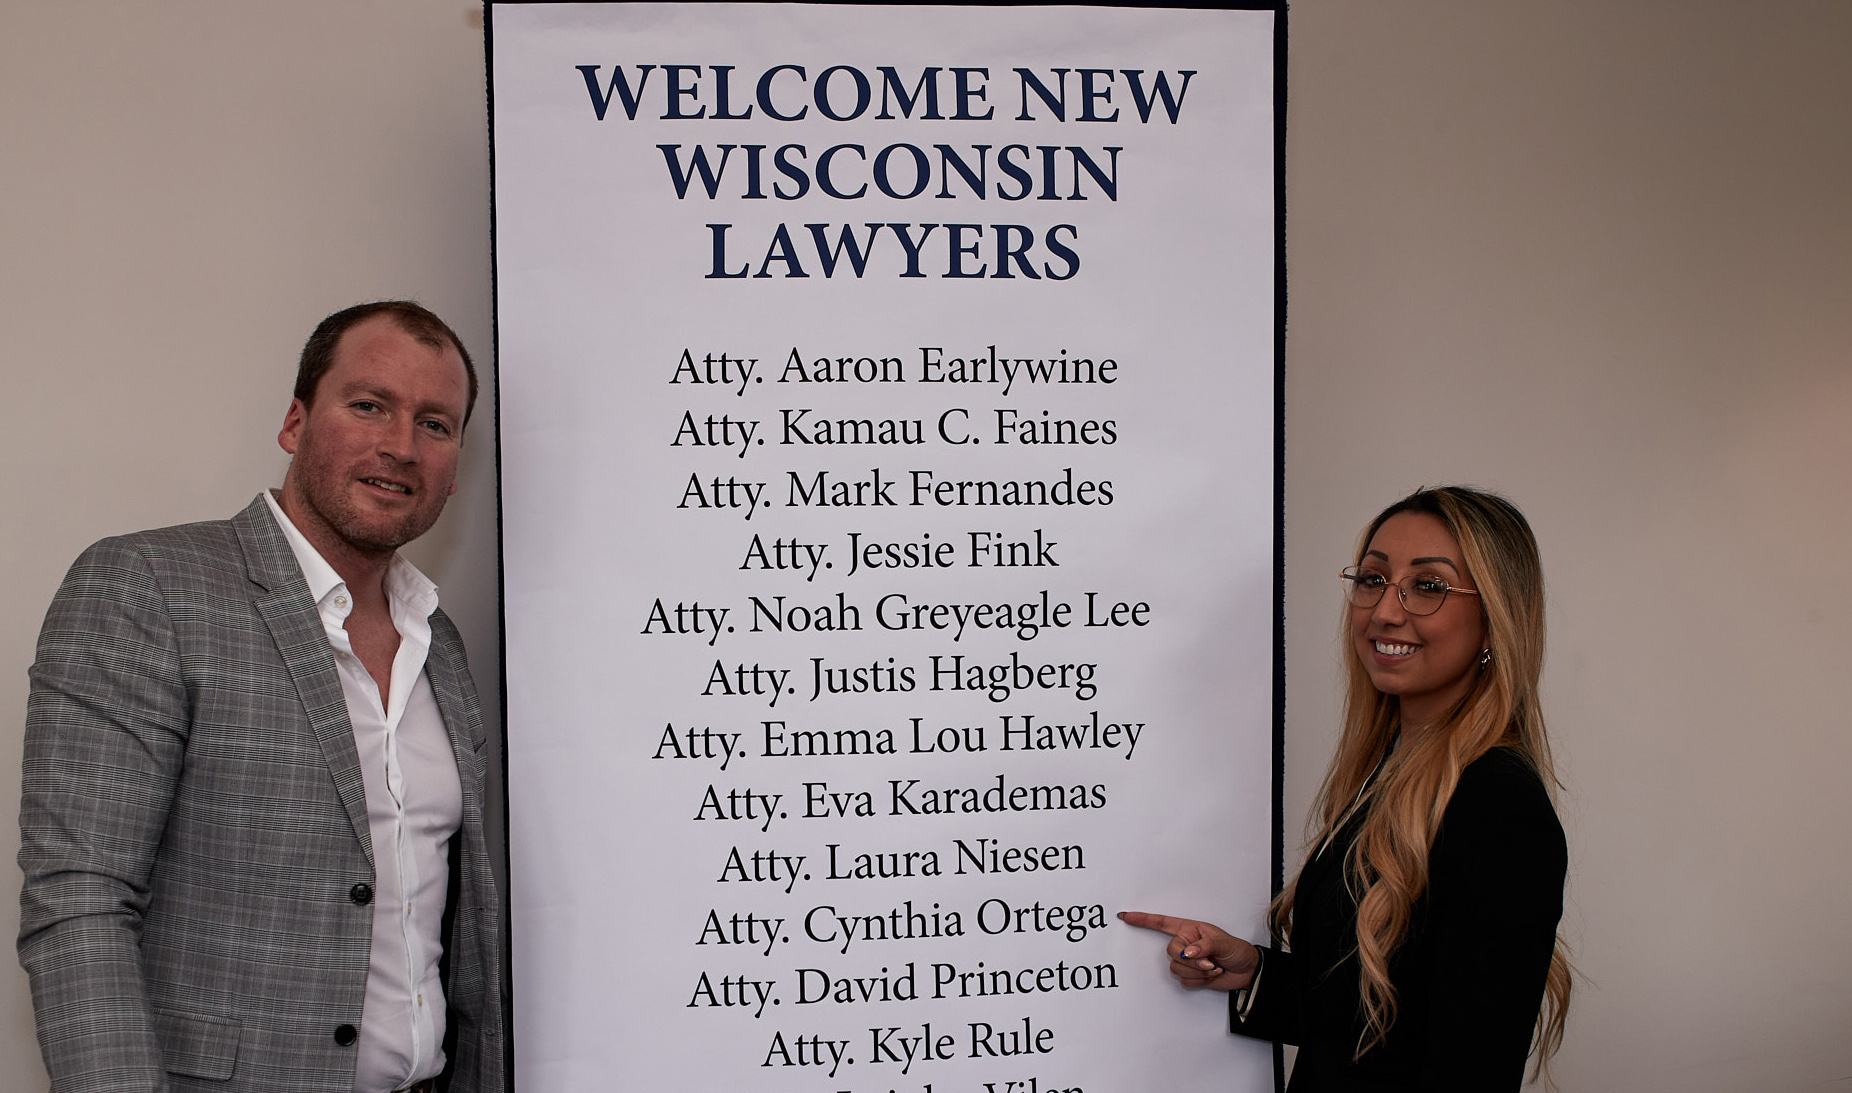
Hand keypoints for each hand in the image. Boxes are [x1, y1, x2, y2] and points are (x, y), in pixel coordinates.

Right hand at [1118, 911, 1260, 991]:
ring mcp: (1188, 961)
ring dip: (1197, 972)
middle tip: (1209, 963)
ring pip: (1176, 969)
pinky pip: (1184, 981)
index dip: (1143, 920)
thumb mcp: (1223, 942)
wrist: (1247, 971)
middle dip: (1190, 961)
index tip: (1126, 916)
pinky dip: (1199, 981)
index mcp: (1190, 929)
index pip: (1162, 923)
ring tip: (1214, 968)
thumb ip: (1203, 946)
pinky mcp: (1191, 976)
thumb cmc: (1237, 950)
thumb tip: (1187, 952)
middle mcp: (1186, 944)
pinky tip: (1211, 976)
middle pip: (1170, 952)